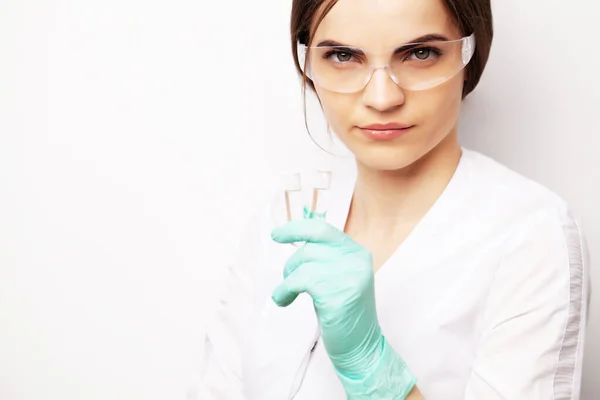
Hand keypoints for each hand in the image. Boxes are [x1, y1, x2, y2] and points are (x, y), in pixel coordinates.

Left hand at [270, 218, 382, 377]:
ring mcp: (349, 277)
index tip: (276, 234)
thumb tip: (294, 238)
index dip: (296, 228)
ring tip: (286, 294)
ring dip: (287, 280)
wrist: (360, 346)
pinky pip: (299, 282)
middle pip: (309, 248)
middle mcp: (356, 260)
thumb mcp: (338, 276)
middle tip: (289, 280)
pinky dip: (285, 291)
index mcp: (357, 252)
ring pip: (303, 264)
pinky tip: (284, 301)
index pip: (322, 229)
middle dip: (292, 264)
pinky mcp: (338, 295)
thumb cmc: (343, 312)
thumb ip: (325, 257)